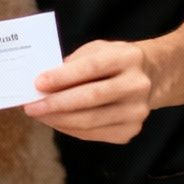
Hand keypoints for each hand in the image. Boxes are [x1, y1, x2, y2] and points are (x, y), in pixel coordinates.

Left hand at [24, 40, 155, 143]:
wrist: (152, 77)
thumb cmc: (115, 61)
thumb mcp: (98, 50)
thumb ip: (74, 64)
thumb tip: (43, 85)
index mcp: (128, 58)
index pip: (91, 68)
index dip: (62, 77)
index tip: (37, 83)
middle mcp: (137, 85)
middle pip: (90, 98)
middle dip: (55, 104)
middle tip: (30, 106)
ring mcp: (137, 111)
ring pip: (90, 121)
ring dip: (58, 119)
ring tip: (38, 114)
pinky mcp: (131, 130)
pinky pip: (93, 133)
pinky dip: (69, 128)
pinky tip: (55, 121)